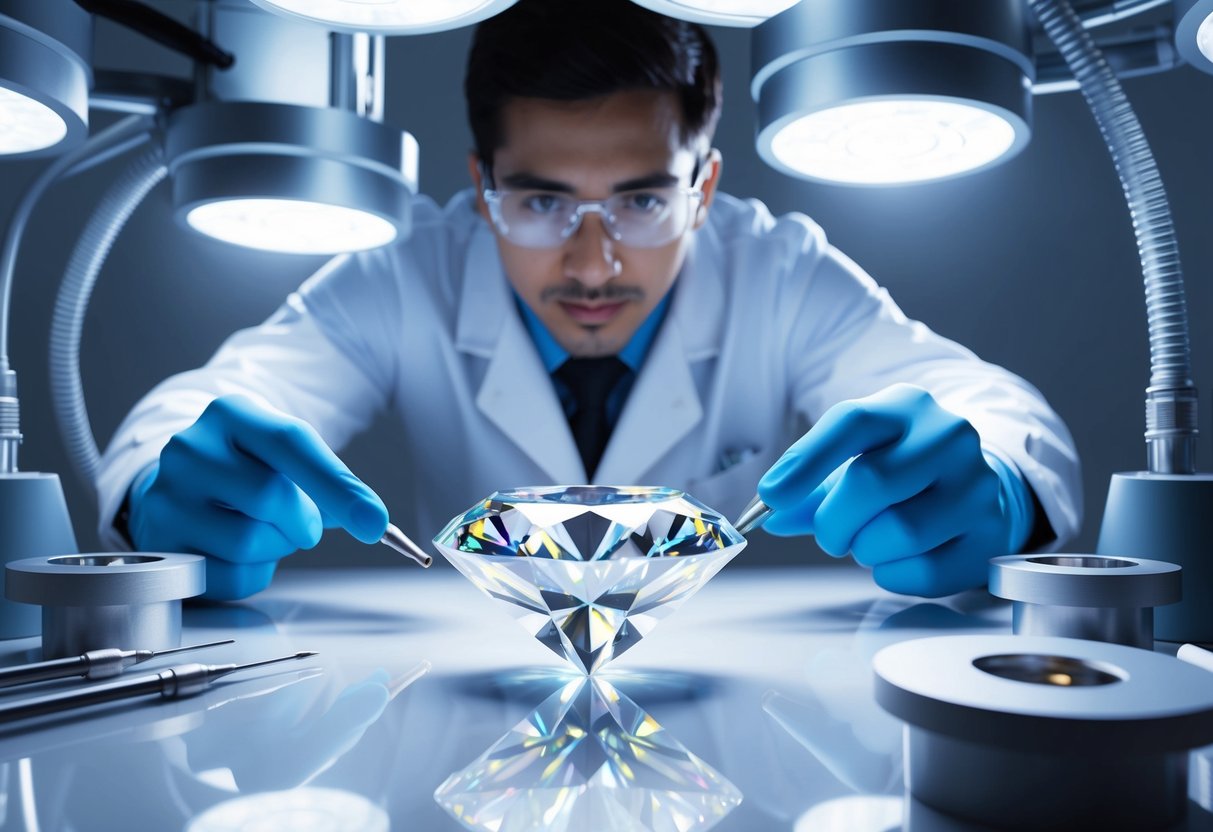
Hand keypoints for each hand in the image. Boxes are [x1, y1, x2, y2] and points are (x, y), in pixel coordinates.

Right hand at [128, 394, 388, 599]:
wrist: (184, 484)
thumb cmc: (249, 469)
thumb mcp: (286, 457)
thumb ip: (330, 481)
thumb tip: (372, 520)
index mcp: (231, 414)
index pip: (291, 443)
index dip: (337, 486)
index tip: (375, 522)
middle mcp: (189, 448)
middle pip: (271, 498)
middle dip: (302, 521)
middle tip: (300, 522)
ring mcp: (166, 496)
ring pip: (249, 542)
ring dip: (274, 548)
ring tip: (261, 530)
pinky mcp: (158, 544)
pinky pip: (228, 576)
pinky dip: (250, 573)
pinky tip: (236, 551)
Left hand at [757, 384, 1031, 596]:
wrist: (972, 485)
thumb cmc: (901, 472)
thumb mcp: (855, 461)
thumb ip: (808, 488)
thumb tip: (771, 516)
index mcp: (906, 407)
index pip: (852, 422)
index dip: (805, 461)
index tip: (771, 497)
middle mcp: (948, 437)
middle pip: (871, 483)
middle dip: (834, 521)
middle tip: (830, 535)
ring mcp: (977, 484)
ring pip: (900, 532)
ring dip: (866, 549)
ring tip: (871, 541)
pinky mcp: (991, 533)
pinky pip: (924, 571)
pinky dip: (894, 574)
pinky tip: (899, 558)